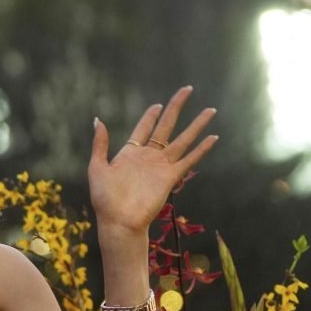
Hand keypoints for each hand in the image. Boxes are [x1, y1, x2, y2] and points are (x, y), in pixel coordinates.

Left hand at [88, 87, 217, 235]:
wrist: (119, 221)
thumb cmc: (105, 199)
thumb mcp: (97, 167)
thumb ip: (100, 144)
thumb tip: (98, 119)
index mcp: (130, 152)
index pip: (144, 127)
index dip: (151, 115)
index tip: (157, 104)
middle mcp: (149, 156)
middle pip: (166, 126)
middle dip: (176, 107)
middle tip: (187, 89)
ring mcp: (161, 166)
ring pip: (183, 140)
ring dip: (196, 125)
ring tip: (210, 110)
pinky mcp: (170, 177)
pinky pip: (189, 160)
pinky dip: (201, 149)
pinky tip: (213, 138)